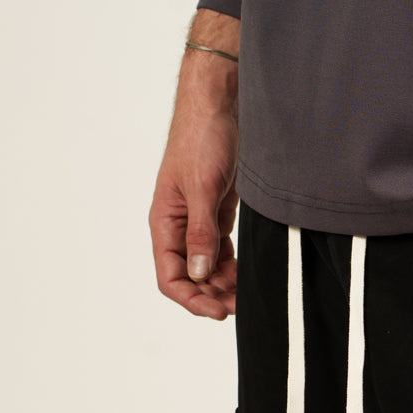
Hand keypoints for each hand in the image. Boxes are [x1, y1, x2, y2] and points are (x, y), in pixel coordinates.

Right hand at [149, 19, 240, 321]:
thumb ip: (201, 233)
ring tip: (246, 294)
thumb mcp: (203, 187)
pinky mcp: (217, 211)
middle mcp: (178, 225)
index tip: (219, 311)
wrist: (221, 100)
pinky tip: (246, 274)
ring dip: (224, 284)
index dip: (192, 299)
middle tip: (240, 306)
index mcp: (165, 221)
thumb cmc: (203, 135)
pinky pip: (221, 250)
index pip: (170, 276)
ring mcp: (198, 220)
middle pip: (190, 277)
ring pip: (207, 267)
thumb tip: (198, 274)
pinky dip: (232, 266)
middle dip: (212, 296)